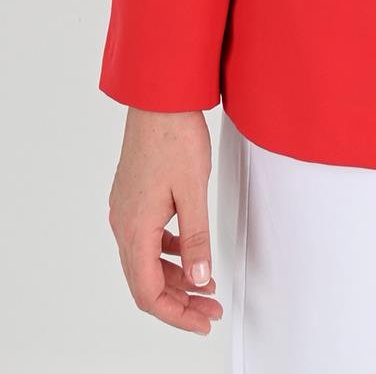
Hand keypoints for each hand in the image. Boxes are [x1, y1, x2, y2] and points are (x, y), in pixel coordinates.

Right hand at [107, 108, 222, 333]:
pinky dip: (169, 253)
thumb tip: (200, 277)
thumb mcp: (194, 190)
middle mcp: (124, 224)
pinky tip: (189, 252)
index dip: (177, 314)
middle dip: (179, 302)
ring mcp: (126, 210)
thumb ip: (197, 237)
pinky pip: (148, 239)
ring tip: (205, 285)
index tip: (202, 321)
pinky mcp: (133, 197)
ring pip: (146, 261)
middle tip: (209, 310)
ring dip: (175, 278)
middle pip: (146, 282)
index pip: (148, 293)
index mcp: (135, 229)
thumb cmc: (174, 134)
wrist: (159, 97)